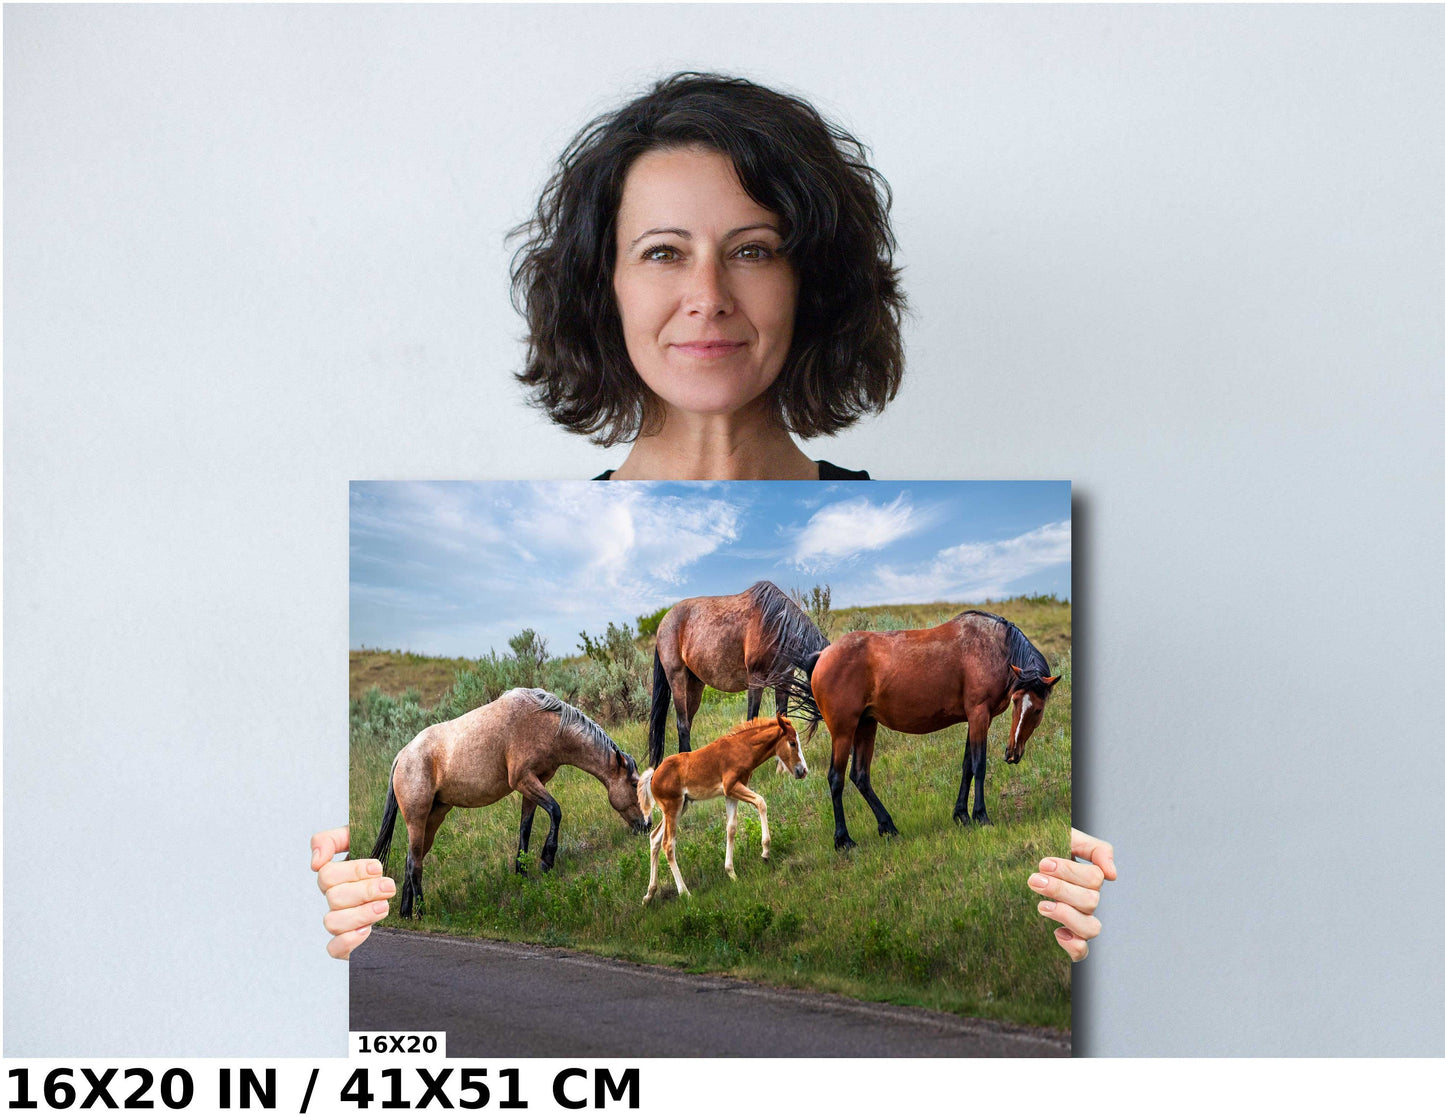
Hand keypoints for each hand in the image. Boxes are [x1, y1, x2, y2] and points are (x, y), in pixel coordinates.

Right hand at [312, 826, 395, 958]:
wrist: (405, 878)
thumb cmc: (382, 856)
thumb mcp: (360, 838)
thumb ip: (332, 840)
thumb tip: (316, 862)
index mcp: (335, 876)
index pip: (326, 874)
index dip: (352, 871)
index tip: (377, 867)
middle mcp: (335, 899)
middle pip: (334, 897)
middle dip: (364, 891)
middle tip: (388, 886)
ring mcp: (341, 921)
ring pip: (332, 922)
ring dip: (360, 914)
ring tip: (383, 907)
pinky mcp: (349, 942)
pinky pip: (334, 949)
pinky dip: (348, 941)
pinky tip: (367, 930)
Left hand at [1030, 828, 1115, 961]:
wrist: (1011, 862)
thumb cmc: (1039, 848)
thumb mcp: (1065, 838)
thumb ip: (1095, 849)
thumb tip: (1113, 875)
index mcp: (1087, 877)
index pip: (1094, 878)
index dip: (1070, 872)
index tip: (1042, 864)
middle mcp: (1086, 900)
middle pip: (1090, 901)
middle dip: (1060, 889)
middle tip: (1033, 880)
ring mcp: (1077, 920)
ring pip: (1091, 928)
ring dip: (1067, 915)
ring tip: (1041, 906)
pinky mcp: (1065, 938)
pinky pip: (1081, 952)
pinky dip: (1074, 946)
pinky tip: (1057, 933)